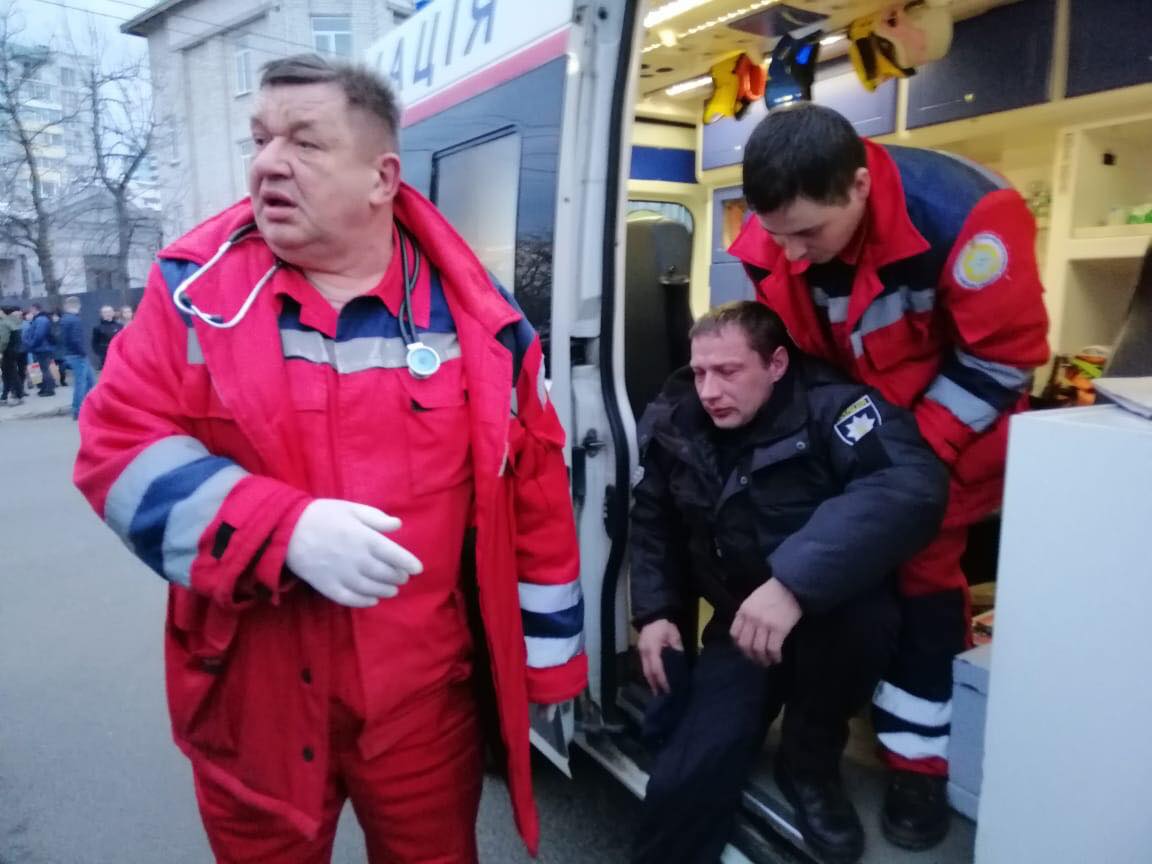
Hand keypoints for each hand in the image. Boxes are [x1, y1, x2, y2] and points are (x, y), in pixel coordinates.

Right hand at [286, 499, 422, 607]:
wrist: (287, 530)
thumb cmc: (322, 515)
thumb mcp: (351, 509)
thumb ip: (376, 518)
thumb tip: (398, 526)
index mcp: (365, 539)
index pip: (395, 555)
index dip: (409, 563)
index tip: (418, 569)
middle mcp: (357, 560)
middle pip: (386, 574)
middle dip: (398, 577)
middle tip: (403, 577)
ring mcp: (342, 575)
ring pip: (372, 589)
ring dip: (386, 590)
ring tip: (392, 589)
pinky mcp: (328, 587)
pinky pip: (351, 599)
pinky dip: (364, 602)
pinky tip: (372, 600)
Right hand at [637, 619, 683, 694]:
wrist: (653, 616)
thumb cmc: (665, 626)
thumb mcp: (674, 635)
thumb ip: (676, 648)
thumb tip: (679, 661)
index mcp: (653, 647)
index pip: (657, 667)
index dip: (662, 680)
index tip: (669, 689)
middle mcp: (644, 652)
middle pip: (648, 672)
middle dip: (655, 685)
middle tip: (663, 696)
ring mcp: (641, 653)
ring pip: (645, 671)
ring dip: (652, 682)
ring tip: (659, 692)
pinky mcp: (641, 653)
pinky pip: (645, 667)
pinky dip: (650, 675)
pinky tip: (655, 682)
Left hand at [730, 579, 801, 667]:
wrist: (790, 586)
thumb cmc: (772, 592)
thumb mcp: (753, 600)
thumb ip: (747, 614)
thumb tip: (745, 631)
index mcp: (743, 611)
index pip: (735, 634)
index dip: (739, 645)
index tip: (746, 650)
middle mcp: (751, 619)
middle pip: (745, 644)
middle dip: (750, 656)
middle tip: (757, 660)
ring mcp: (765, 624)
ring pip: (758, 649)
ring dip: (763, 659)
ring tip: (768, 662)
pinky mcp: (779, 629)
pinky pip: (773, 649)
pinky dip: (774, 657)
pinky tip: (777, 658)